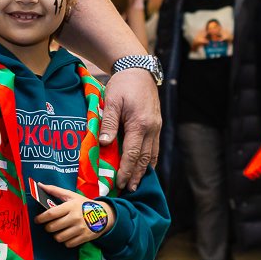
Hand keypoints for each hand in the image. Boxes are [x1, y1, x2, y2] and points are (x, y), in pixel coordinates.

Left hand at [33, 184, 114, 248]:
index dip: (41, 218)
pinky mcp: (84, 238)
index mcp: (70, 206)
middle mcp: (75, 218)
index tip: (37, 220)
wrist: (104, 214)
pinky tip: (67, 235)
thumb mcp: (71, 195)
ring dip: (56, 235)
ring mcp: (80, 229)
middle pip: (52, 227)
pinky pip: (68, 244)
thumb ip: (55, 190)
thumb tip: (39, 185)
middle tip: (49, 225)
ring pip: (59, 237)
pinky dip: (65, 241)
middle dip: (47, 227)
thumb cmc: (83, 204)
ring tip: (58, 231)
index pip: (51, 214)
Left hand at [100, 69, 161, 190]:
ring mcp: (156, 127)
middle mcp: (151, 128)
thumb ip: (108, 124)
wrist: (139, 70)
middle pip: (144, 158)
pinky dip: (150, 160)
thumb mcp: (111, 101)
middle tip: (128, 190)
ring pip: (152, 154)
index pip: (132, 153)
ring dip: (143, 170)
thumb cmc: (123, 85)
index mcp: (140, 124)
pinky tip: (144, 167)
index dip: (126, 170)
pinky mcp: (156, 125)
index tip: (119, 183)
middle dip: (135, 175)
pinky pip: (154, 147)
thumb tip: (103, 145)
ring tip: (136, 184)